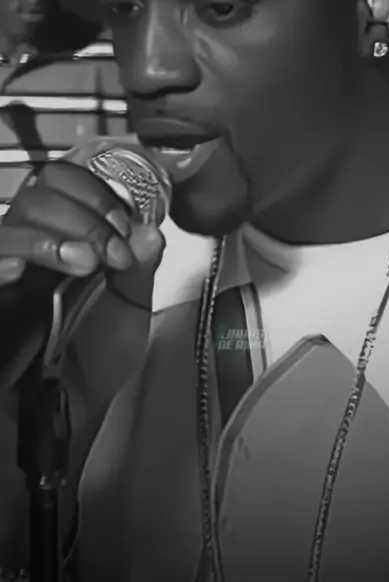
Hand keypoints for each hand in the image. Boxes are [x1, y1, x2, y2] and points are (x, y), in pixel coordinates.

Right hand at [0, 158, 164, 389]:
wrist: (67, 426)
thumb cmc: (92, 373)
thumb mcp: (129, 315)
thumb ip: (139, 270)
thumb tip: (148, 230)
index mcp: (62, 246)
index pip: (62, 187)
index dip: (95, 193)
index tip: (123, 223)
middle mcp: (28, 255)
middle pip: (36, 197)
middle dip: (83, 214)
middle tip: (111, 251)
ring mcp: (5, 279)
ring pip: (8, 226)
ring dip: (52, 234)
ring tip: (83, 262)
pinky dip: (3, 257)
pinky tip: (21, 269)